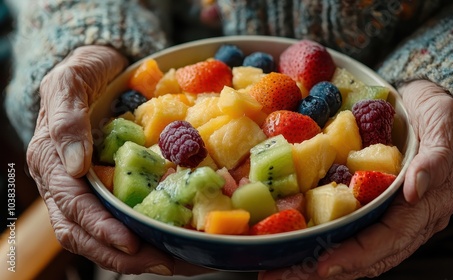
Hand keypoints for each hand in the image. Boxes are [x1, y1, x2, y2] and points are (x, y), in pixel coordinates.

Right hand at [26, 45, 173, 274]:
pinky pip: (118, 217)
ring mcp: (85, 187)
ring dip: (133, 254)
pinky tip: (169, 239)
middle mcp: (65, 182)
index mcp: (51, 161)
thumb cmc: (82, 73)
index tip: (130, 244)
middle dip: (120, 255)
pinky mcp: (106, 185)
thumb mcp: (69, 82)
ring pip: (99, 234)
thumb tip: (75, 164)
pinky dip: (141, 233)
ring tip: (173, 260)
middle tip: (164, 263)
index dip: (99, 228)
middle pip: (83, 233)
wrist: (96, 68)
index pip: (72, 206)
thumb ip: (66, 118)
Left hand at [259, 80, 452, 278]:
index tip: (322, 266)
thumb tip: (417, 189)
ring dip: (317, 262)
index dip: (356, 256)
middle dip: (326, 269)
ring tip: (280, 270)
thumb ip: (436, 159)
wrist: (429, 100)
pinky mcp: (370, 200)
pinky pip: (347, 227)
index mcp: (425, 208)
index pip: (388, 241)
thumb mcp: (444, 127)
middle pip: (366, 255)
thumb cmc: (439, 113)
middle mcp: (405, 218)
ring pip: (354, 247)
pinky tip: (295, 244)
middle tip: (281, 276)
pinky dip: (322, 240)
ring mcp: (386, 212)